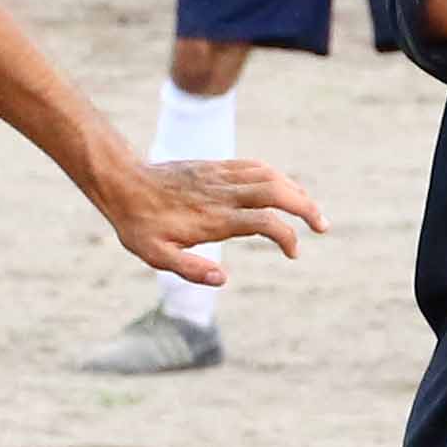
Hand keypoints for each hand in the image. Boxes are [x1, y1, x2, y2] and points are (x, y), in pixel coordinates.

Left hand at [101, 157, 327, 287]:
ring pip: (270, 175)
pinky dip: (278, 177)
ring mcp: (221, 176)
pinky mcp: (217, 167)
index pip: (264, 221)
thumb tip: (223, 279)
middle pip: (277, 191)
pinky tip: (286, 189)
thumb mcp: (155, 255)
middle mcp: (223, 193)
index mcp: (214, 217)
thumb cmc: (139, 224)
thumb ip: (189, 269)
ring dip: (297, 191)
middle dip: (306, 207)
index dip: (286, 236)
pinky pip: (256, 166)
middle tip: (323, 227)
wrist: (123, 183)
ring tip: (311, 211)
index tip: (293, 253)